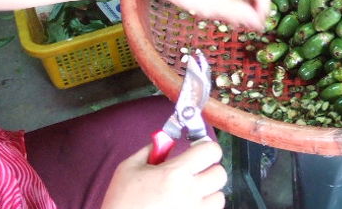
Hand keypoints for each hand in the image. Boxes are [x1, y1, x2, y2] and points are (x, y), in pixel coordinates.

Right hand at [101, 140, 225, 208]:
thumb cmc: (121, 200)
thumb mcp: (128, 168)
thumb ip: (150, 150)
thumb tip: (166, 140)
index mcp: (175, 172)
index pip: (211, 150)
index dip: (207, 148)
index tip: (198, 151)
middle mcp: (190, 191)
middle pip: (220, 173)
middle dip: (210, 169)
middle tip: (196, 172)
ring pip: (220, 196)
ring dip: (210, 192)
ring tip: (194, 192)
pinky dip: (204, 207)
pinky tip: (190, 205)